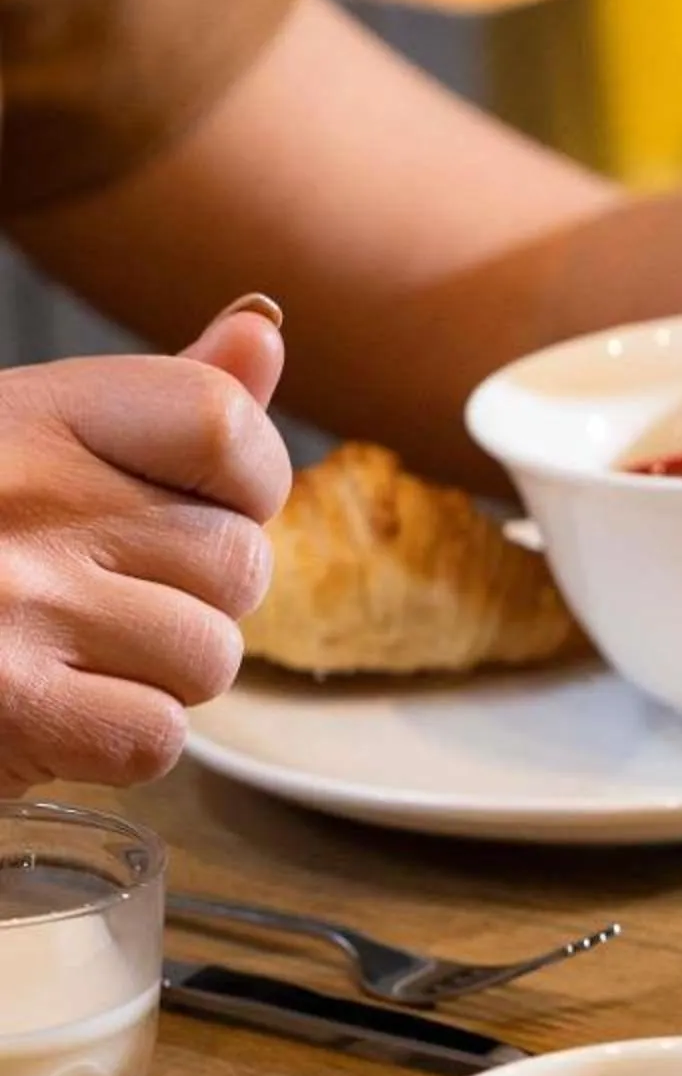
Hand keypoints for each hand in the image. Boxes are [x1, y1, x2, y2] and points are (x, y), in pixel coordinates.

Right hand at [0, 299, 288, 790]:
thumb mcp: (28, 442)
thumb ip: (155, 402)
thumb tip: (262, 332)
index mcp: (34, 413)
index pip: (227, 425)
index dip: (246, 487)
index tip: (188, 508)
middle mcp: (25, 495)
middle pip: (239, 561)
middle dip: (191, 597)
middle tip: (93, 598)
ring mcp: (15, 601)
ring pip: (210, 657)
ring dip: (155, 675)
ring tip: (64, 653)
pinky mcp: (12, 706)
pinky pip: (156, 736)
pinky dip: (116, 743)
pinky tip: (48, 711)